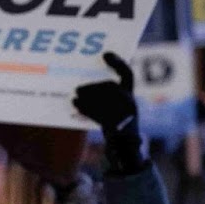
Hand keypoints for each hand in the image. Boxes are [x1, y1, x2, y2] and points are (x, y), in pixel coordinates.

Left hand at [73, 53, 143, 172]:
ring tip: (75, 95)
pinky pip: (99, 114)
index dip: (117, 62)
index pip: (127, 74)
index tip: (105, 53)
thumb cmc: (114, 126)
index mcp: (129, 95)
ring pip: (103, 100)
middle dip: (94, 86)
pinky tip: (75, 104)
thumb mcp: (113, 108)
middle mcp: (130, 103)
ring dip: (87, 97)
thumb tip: (80, 86)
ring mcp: (125, 115)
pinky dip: (86, 108)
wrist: (123, 150)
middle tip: (78, 87)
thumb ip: (104, 96)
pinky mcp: (116, 126)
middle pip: (111, 87)